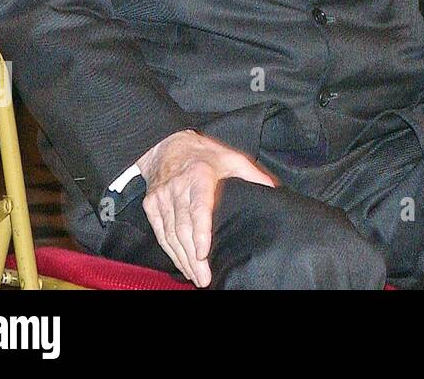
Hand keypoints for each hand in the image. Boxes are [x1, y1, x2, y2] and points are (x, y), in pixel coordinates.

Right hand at [136, 130, 277, 287]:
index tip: (203, 253)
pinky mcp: (151, 206)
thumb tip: (273, 188)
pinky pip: (160, 233)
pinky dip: (170, 251)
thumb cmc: (203, 154)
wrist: (166, 145)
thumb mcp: (231, 157)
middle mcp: (177, 189)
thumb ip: (252, 173)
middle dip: (193, 257)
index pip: (198, 209)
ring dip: (181, 259)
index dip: (200, 233)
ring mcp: (161, 198)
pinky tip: (181, 264)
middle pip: (183, 229)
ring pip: (170, 235)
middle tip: (204, 278)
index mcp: (199, 177)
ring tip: (195, 276)